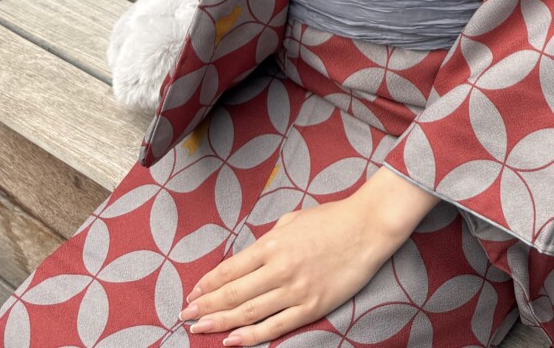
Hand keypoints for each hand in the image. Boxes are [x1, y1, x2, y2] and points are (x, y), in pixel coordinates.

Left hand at [177, 195, 398, 344]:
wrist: (368, 227)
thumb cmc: (331, 219)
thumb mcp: (293, 220)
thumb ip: (270, 239)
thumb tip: (251, 258)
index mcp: (273, 243)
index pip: (231, 269)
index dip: (208, 284)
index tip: (192, 294)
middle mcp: (279, 268)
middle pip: (234, 293)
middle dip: (206, 306)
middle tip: (185, 317)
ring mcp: (296, 290)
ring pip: (249, 312)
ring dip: (220, 322)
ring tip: (199, 330)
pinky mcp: (312, 306)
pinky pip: (275, 326)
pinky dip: (251, 336)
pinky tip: (232, 341)